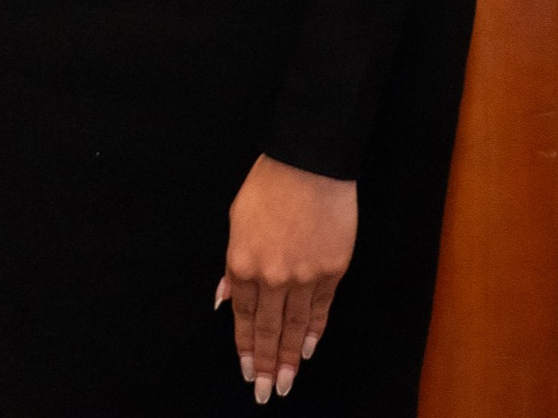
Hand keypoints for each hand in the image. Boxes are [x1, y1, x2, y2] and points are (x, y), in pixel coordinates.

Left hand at [219, 154, 355, 401]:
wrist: (307, 165)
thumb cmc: (266, 187)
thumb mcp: (236, 221)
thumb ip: (233, 264)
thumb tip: (225, 297)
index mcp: (243, 260)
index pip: (243, 315)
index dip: (244, 345)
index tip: (245, 370)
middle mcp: (273, 275)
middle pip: (269, 329)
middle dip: (265, 364)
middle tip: (265, 392)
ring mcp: (305, 276)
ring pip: (295, 326)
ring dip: (290, 357)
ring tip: (286, 383)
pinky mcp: (332, 271)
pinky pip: (321, 310)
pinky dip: (313, 332)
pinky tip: (307, 350)